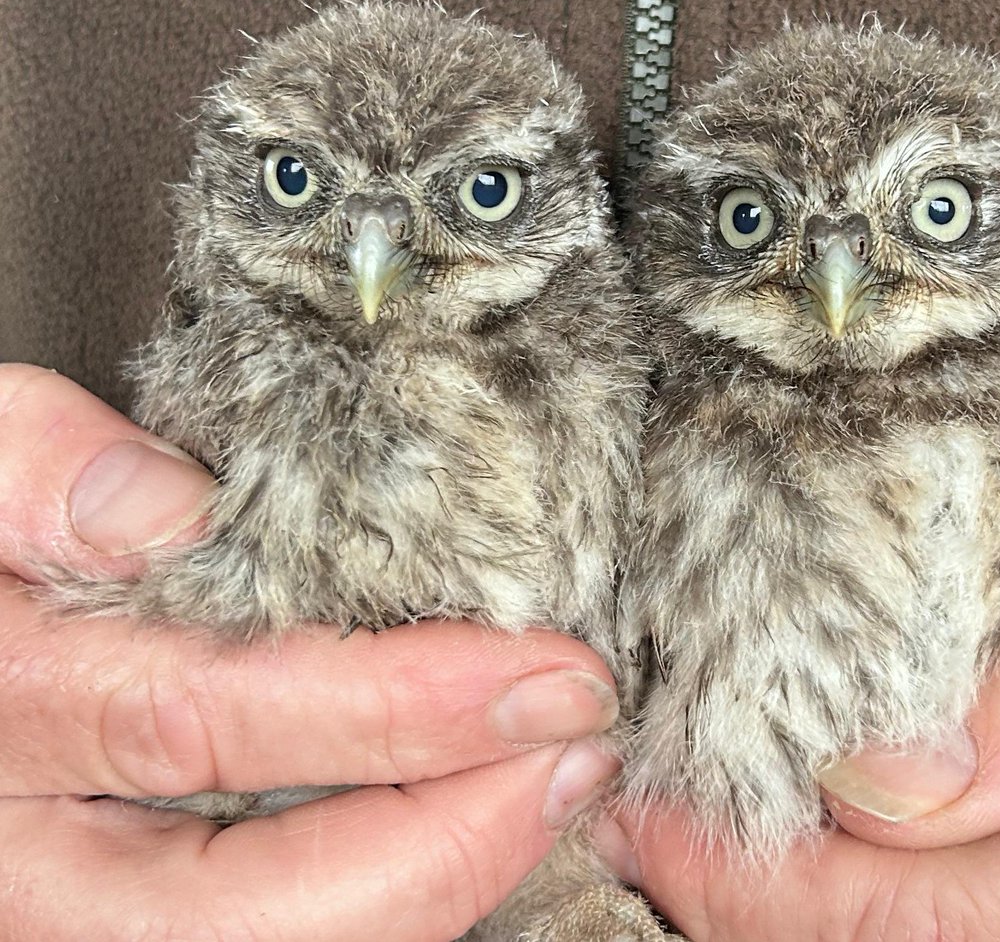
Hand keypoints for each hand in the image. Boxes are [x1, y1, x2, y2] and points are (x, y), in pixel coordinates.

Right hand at [0, 364, 619, 941]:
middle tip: (577, 747)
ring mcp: (78, 910)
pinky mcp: (131, 911)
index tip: (542, 671)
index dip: (399, 707)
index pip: (216, 721)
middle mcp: (32, 861)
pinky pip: (280, 930)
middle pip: (258, 907)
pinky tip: (471, 817)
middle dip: (452, 837)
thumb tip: (174, 513)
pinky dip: (394, 889)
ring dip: (439, 879)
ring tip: (551, 783)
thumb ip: (50, 472)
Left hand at [600, 566, 999, 939]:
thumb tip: (883, 776)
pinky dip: (854, 907)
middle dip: (728, 900)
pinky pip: (946, 937)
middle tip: (635, 817)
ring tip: (691, 832)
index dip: (733, 869)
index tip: (640, 799)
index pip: (876, 912)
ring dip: (776, 909)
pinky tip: (812, 851)